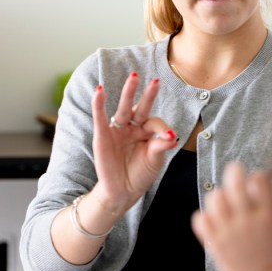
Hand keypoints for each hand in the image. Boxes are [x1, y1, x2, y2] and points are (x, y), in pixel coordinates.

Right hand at [91, 73, 177, 212]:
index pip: (155, 123)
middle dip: (148, 95)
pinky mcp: (102, 136)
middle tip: (156, 81)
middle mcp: (132, 127)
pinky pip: (100, 117)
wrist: (122, 193)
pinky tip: (99, 90)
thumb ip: (161, 147)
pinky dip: (98, 103)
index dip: (163, 129)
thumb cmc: (140, 175)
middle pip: (141, 108)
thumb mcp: (154, 161)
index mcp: (146, 132)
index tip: (170, 138)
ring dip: (128, 92)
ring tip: (134, 77)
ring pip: (123, 108)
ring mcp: (117, 130)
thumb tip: (173, 136)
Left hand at [191, 163, 271, 270]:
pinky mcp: (214, 243)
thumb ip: (270, 203)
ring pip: (215, 197)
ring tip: (224, 204)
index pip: (260, 179)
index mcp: (268, 215)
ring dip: (219, 196)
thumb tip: (257, 182)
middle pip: (235, 180)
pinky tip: (213, 221)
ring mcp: (229, 231)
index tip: (256, 184)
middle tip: (234, 174)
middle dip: (234, 172)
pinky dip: (204, 217)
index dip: (257, 177)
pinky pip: (200, 218)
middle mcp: (248, 220)